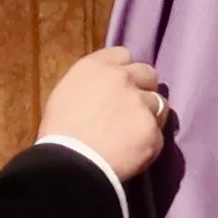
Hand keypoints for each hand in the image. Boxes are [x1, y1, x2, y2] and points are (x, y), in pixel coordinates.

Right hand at [36, 46, 172, 183]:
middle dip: (143, 87)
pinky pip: (158, 134)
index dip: (124, 70)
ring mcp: (141, 103)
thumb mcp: (66, 94)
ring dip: (149, 115)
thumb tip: (105, 90)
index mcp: (96, 67)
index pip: (123, 54)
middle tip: (132, 107)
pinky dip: (148, 142)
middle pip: (148, 73)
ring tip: (133, 133)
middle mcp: (123, 78)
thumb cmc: (59, 132)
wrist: (71, 164)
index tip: (120, 84)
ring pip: (159, 103)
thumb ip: (92, 84)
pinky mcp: (153, 130)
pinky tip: (133, 151)